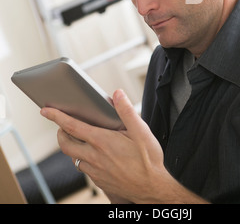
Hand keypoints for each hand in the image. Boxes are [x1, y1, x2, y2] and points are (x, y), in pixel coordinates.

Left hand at [40, 89, 167, 202]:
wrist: (152, 189)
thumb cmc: (148, 160)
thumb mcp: (141, 131)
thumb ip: (127, 111)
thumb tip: (117, 93)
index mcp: (102, 141)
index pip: (72, 126)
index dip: (56, 116)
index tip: (45, 110)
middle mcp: (94, 156)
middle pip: (65, 144)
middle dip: (59, 132)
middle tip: (62, 125)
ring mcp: (95, 171)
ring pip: (74, 158)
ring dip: (73, 147)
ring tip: (81, 139)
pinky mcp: (99, 181)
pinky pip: (84, 168)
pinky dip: (84, 159)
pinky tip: (95, 156)